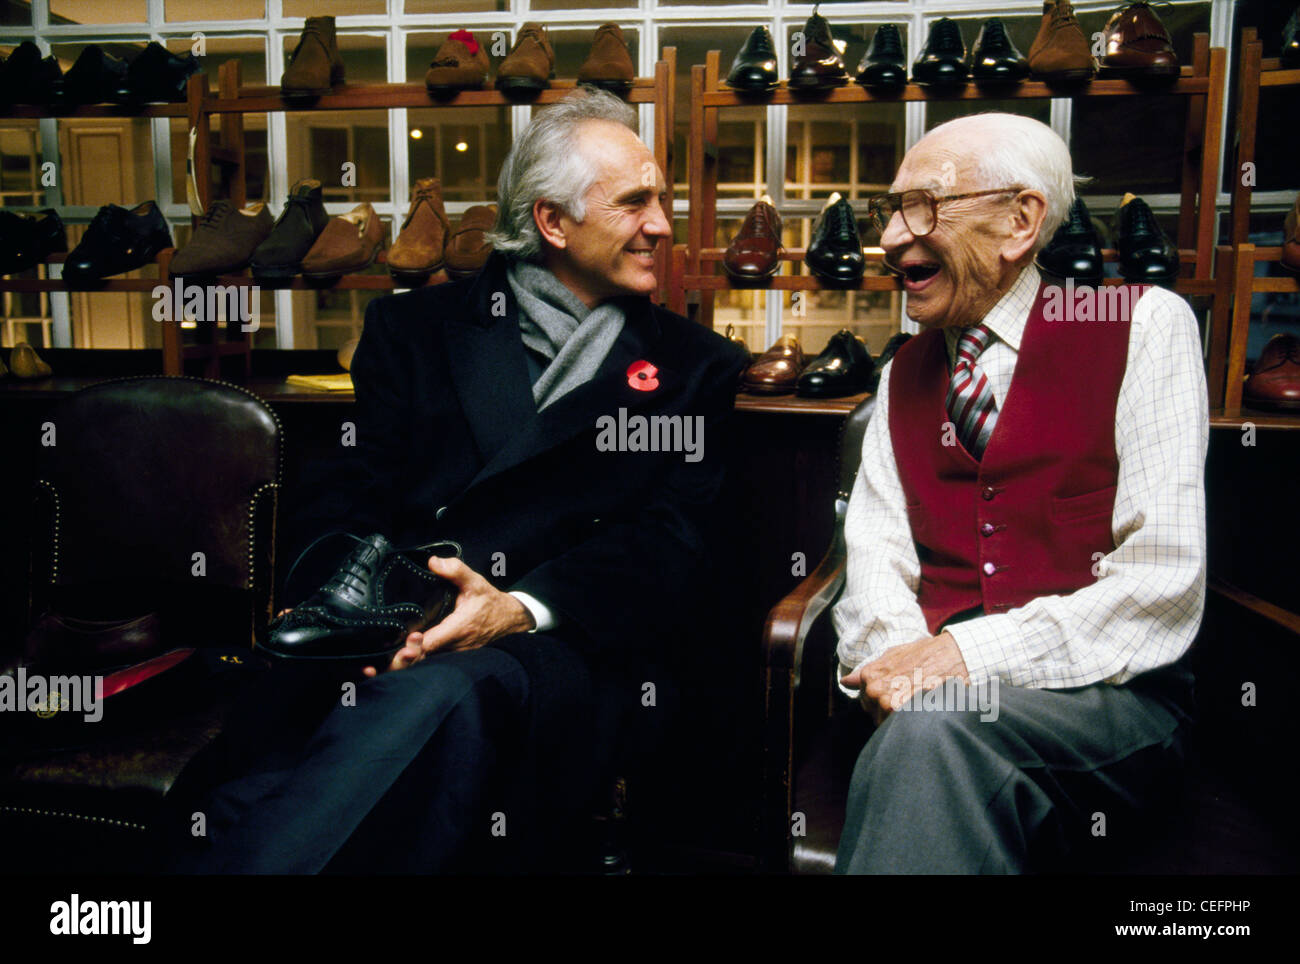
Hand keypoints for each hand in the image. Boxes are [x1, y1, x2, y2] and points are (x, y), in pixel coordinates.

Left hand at [362, 556, 534, 676]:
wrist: (508, 621)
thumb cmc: (489, 602)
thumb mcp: (475, 582)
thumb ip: (455, 570)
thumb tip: (433, 562)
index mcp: (458, 629)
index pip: (431, 643)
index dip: (413, 646)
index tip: (403, 641)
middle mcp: (453, 648)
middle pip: (421, 661)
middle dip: (399, 663)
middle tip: (373, 666)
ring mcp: (451, 656)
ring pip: (422, 666)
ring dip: (400, 667)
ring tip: (372, 670)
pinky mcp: (449, 658)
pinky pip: (427, 665)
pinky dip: (409, 666)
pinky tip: (389, 664)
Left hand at [839, 631, 968, 722]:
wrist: (954, 656)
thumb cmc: (926, 654)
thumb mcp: (893, 656)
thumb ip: (869, 671)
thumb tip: (846, 682)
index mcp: (870, 676)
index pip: (865, 701)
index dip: (882, 699)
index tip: (898, 692)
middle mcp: (875, 691)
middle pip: (875, 714)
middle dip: (888, 710)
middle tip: (910, 697)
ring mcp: (889, 704)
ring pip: (886, 723)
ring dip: (899, 719)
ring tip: (917, 704)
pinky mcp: (905, 714)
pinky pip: (899, 729)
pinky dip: (908, 724)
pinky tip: (922, 712)